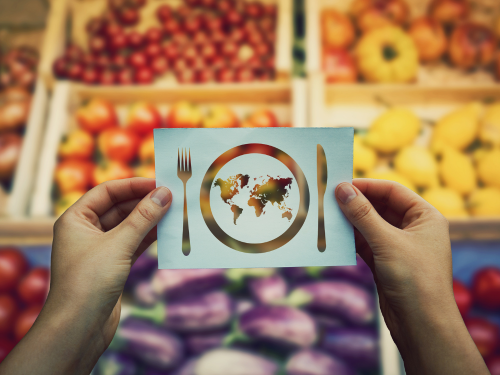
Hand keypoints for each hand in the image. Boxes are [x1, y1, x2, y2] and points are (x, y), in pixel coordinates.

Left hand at [0, 178, 171, 374]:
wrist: (79, 328)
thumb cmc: (89, 282)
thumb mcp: (119, 244)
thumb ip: (143, 217)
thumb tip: (165, 193)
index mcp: (75, 219)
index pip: (107, 192)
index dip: (133, 185)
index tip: (159, 182)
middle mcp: (86, 231)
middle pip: (119, 207)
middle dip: (145, 202)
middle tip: (172, 197)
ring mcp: (100, 249)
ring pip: (129, 226)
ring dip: (150, 220)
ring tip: (174, 212)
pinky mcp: (112, 265)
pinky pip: (133, 243)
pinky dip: (149, 237)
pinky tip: (168, 232)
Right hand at [335, 179, 487, 374]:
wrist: (422, 326)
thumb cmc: (415, 279)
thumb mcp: (387, 241)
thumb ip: (363, 214)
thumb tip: (342, 189)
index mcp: (425, 217)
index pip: (393, 191)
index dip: (367, 186)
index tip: (341, 185)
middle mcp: (414, 229)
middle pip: (380, 207)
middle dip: (356, 204)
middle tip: (329, 199)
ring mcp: (399, 246)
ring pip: (370, 226)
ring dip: (351, 222)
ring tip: (327, 216)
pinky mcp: (386, 262)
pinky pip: (365, 243)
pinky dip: (351, 240)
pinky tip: (334, 236)